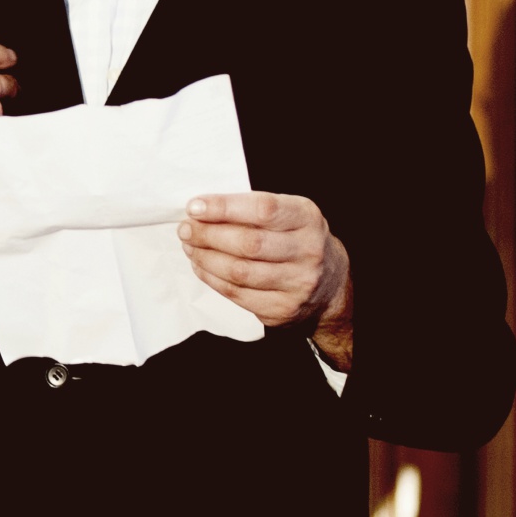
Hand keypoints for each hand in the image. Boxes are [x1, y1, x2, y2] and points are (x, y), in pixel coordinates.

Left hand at [177, 192, 352, 366]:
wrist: (330, 284)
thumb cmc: (296, 239)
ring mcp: (298, 284)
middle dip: (208, 235)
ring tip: (189, 246)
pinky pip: (237, 294)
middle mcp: (308, 251)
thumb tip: (200, 210)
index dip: (224, 207)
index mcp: (307, 218)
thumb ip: (251, 210)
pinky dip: (212, 278)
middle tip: (185, 229)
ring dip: (205, 258)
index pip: (263, 209)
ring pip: (239, 272)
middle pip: (248, 244)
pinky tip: (200, 266)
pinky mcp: (283, 310)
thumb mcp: (287, 214)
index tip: (194, 206)